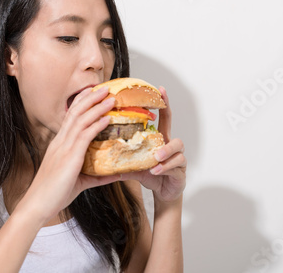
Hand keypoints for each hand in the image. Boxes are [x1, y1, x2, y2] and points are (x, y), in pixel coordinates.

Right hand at [16, 87, 119, 223]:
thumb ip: (98, 176)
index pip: (70, 117)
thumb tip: (117, 173)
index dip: (81, 102)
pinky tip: (106, 118)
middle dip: (90, 98)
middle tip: (104, 88)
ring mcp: (64, 148)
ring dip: (97, 107)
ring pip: (81, 120)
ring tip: (110, 97)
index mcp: (59, 145)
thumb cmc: (54, 194)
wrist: (38, 205)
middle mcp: (60, 142)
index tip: (93, 92)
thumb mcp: (80, 182)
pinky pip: (84, 136)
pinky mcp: (69, 157)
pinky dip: (96, 125)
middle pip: (75, 112)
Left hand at [121, 86, 186, 202]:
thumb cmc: (151, 174)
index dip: (163, 103)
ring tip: (155, 158)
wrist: (163, 193)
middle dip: (168, 132)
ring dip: (165, 152)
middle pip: (176, 135)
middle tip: (155, 141)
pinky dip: (164, 167)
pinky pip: (176, 166)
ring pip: (178, 150)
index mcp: (160, 140)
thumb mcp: (135, 164)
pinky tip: (154, 170)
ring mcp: (179, 159)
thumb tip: (101, 150)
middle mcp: (171, 147)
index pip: (164, 118)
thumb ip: (123, 157)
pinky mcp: (181, 172)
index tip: (160, 89)